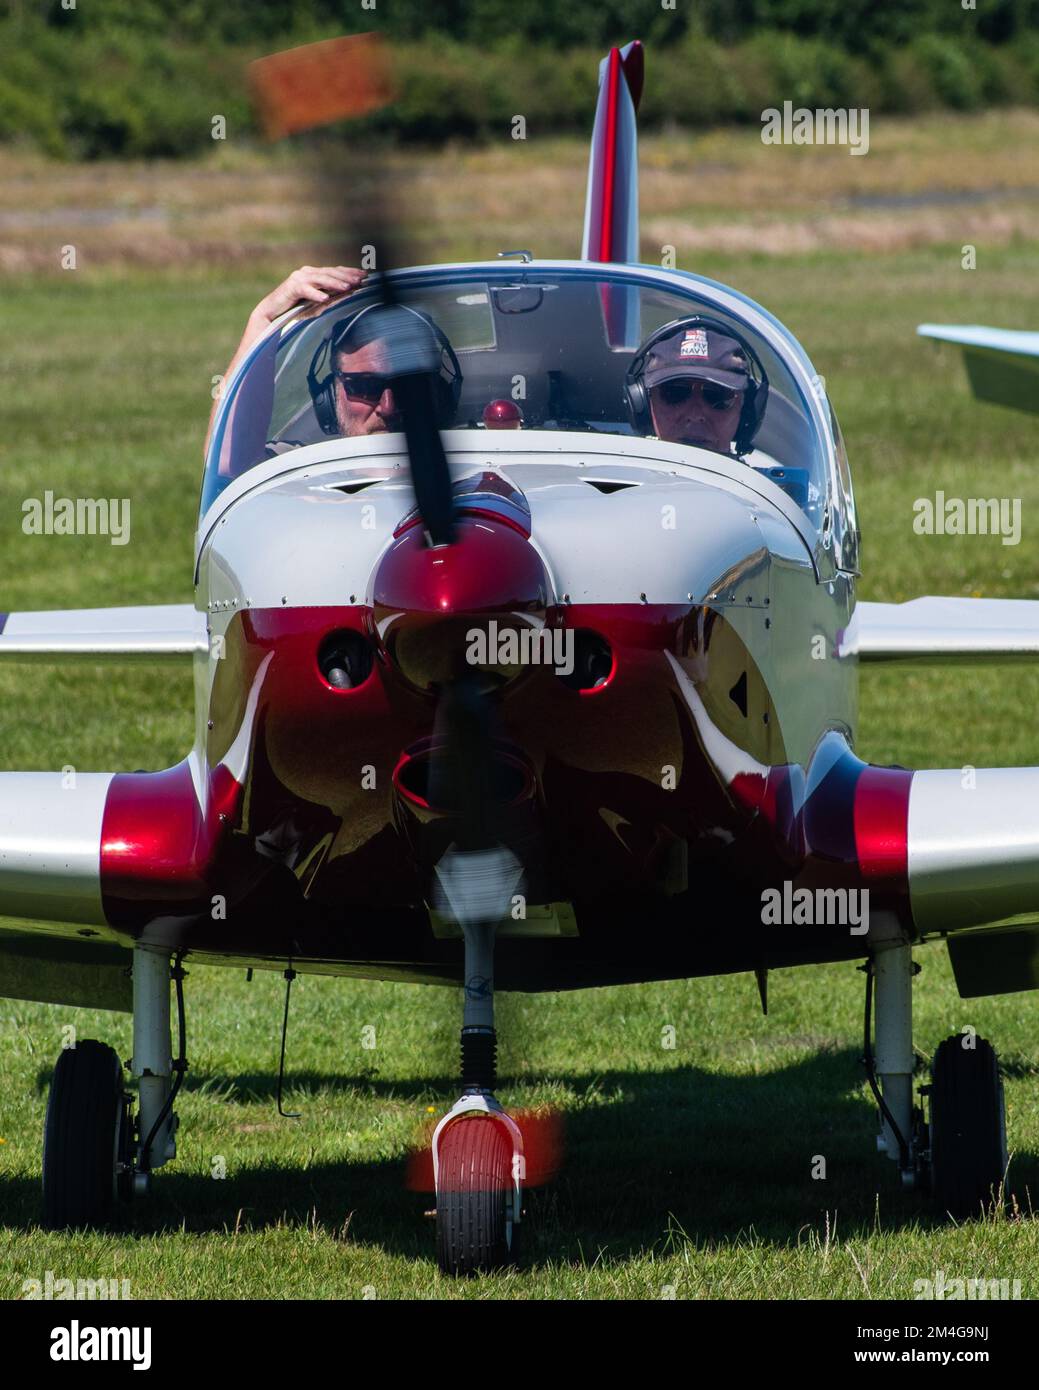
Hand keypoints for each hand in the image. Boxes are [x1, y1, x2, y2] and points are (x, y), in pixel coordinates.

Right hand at [252, 265, 366, 326]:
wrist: (273, 312)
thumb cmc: (296, 309)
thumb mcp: (317, 302)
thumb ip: (331, 296)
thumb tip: (350, 293)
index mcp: (315, 274)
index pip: (335, 271)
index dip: (350, 272)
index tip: (365, 275)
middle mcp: (307, 272)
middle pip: (330, 273)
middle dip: (346, 276)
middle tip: (360, 280)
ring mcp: (299, 278)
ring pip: (320, 279)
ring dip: (335, 283)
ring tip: (348, 288)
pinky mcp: (291, 287)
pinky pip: (305, 289)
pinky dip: (315, 294)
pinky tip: (324, 298)